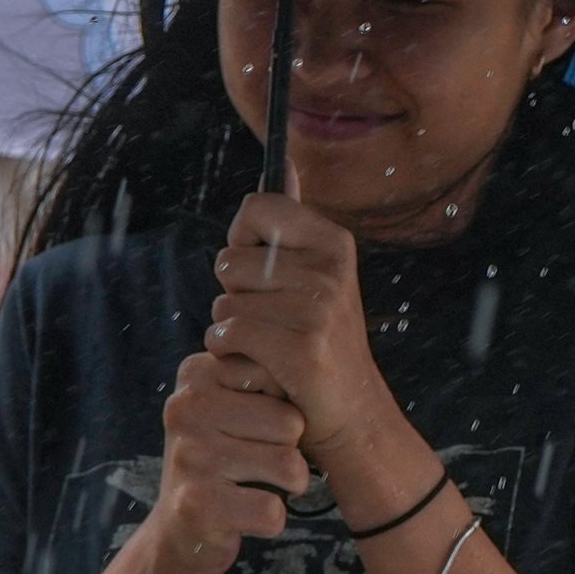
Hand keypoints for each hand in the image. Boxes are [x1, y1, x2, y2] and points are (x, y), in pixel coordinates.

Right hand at [138, 351, 308, 573]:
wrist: (180, 528)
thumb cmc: (223, 459)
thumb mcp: (234, 406)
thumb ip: (264, 379)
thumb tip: (307, 375)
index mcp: (197, 373)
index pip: (279, 377)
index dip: (285, 410)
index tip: (257, 427)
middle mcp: (186, 407)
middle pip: (290, 422)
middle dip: (290, 449)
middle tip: (257, 462)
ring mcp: (188, 455)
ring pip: (289, 465)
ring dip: (286, 486)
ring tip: (256, 486)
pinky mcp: (196, 503)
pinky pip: (273, 511)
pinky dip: (270, 522)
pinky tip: (243, 515)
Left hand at [205, 191, 405, 460]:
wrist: (351, 413)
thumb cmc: (318, 338)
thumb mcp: (315, 273)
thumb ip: (293, 220)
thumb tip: (286, 160)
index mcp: (333, 241)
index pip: (255, 207)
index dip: (243, 243)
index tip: (262, 270)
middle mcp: (331, 268)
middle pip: (229, 260)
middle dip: (234, 295)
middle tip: (272, 320)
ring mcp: (319, 308)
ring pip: (224, 302)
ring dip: (232, 329)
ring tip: (269, 346)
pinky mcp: (301, 349)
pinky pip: (227, 333)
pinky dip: (229, 353)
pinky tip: (257, 364)